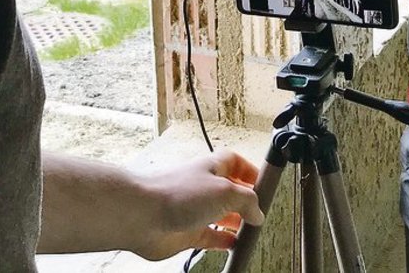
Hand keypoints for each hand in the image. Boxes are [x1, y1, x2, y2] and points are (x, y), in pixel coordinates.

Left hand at [132, 149, 263, 258]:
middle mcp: (203, 187)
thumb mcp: (225, 191)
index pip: (235, 163)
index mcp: (212, 168)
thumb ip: (246, 201)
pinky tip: (233, 246)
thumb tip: (257, 212)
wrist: (143, 215)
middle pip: (229, 191)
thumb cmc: (176, 193)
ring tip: (251, 231)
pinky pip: (210, 236)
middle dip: (245, 201)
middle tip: (261, 212)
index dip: (250, 171)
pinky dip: (223, 241)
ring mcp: (194, 210)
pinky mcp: (187, 232)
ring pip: (221, 215)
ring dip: (236, 223)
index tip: (265, 184)